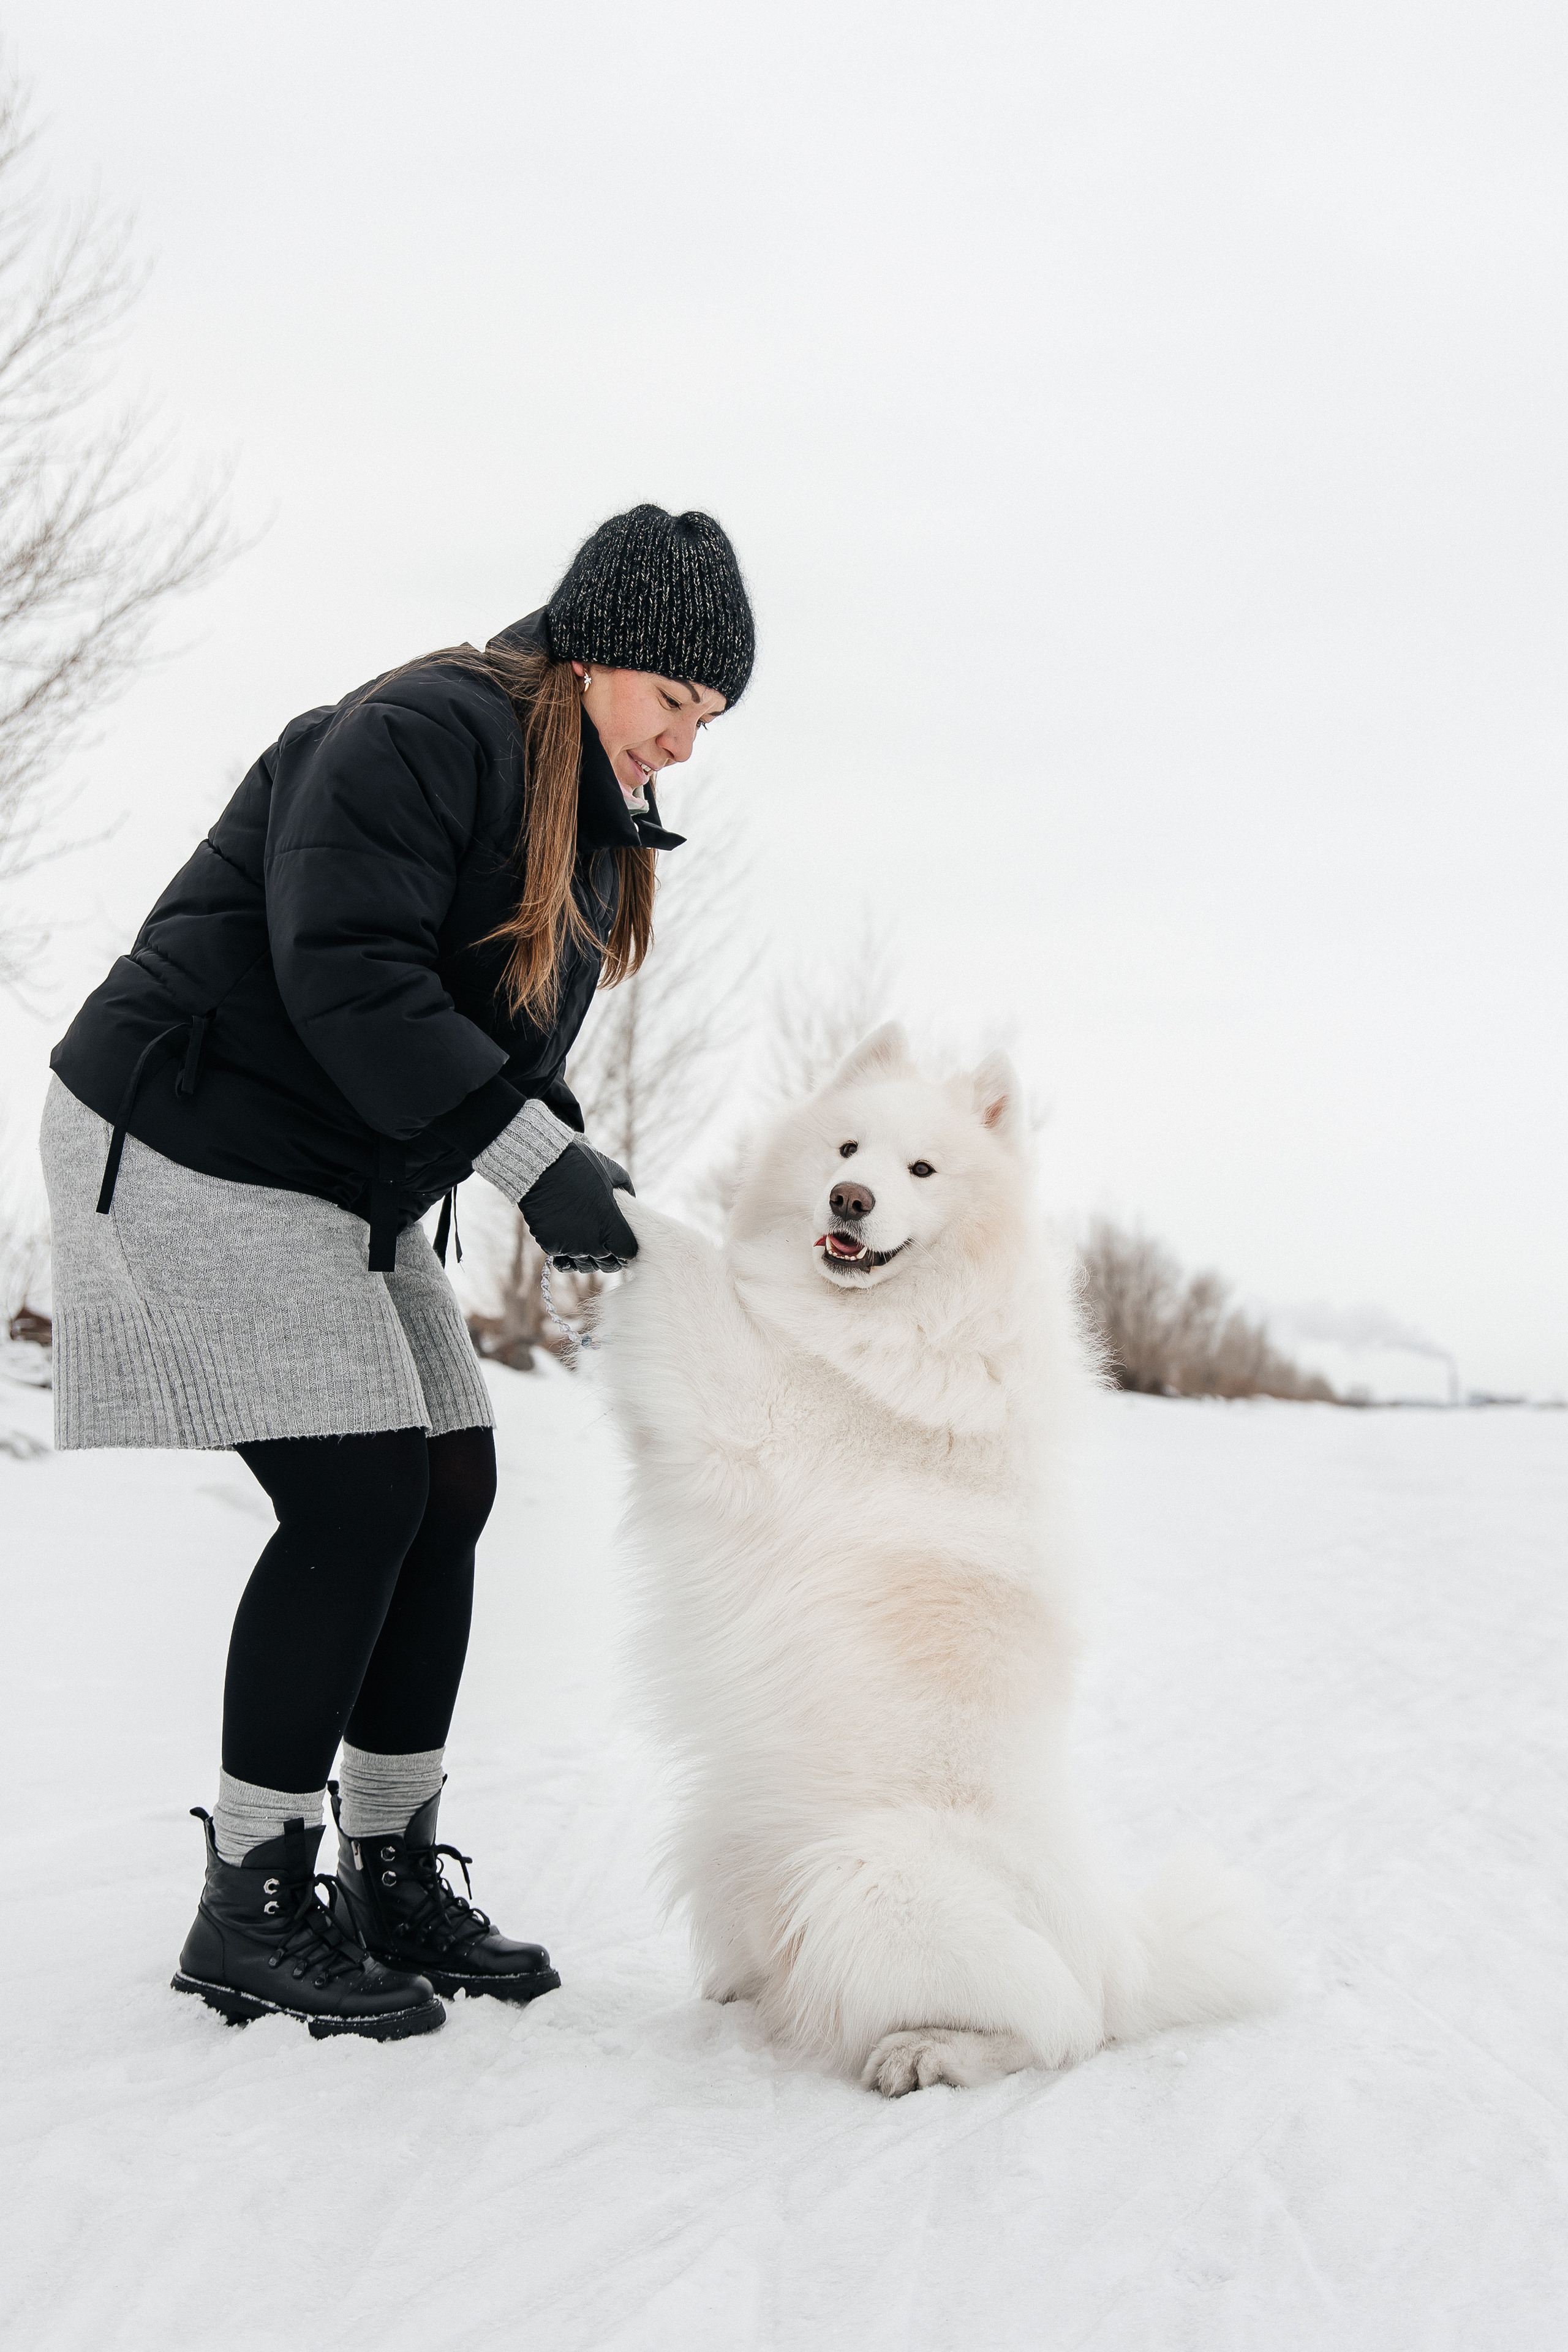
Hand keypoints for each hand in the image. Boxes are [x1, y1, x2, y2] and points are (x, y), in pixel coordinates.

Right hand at [520, 1138, 636, 1270]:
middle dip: (608, 1257)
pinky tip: (568, 1242)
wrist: (542, 1165)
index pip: (627, 1253)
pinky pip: (562, 1259)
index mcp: (611, 1225)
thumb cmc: (581, 1165)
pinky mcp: (549, 1245)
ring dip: (587, 1258)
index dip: (626, 1250)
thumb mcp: (613, 1174)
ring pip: (583, 1264)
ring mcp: (569, 1246)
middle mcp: (591, 1241)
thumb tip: (631, 1203)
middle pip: (606, 1264)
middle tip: (605, 1247)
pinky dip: (566, 1253)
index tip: (622, 1243)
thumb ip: (626, 1194)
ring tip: (586, 1244)